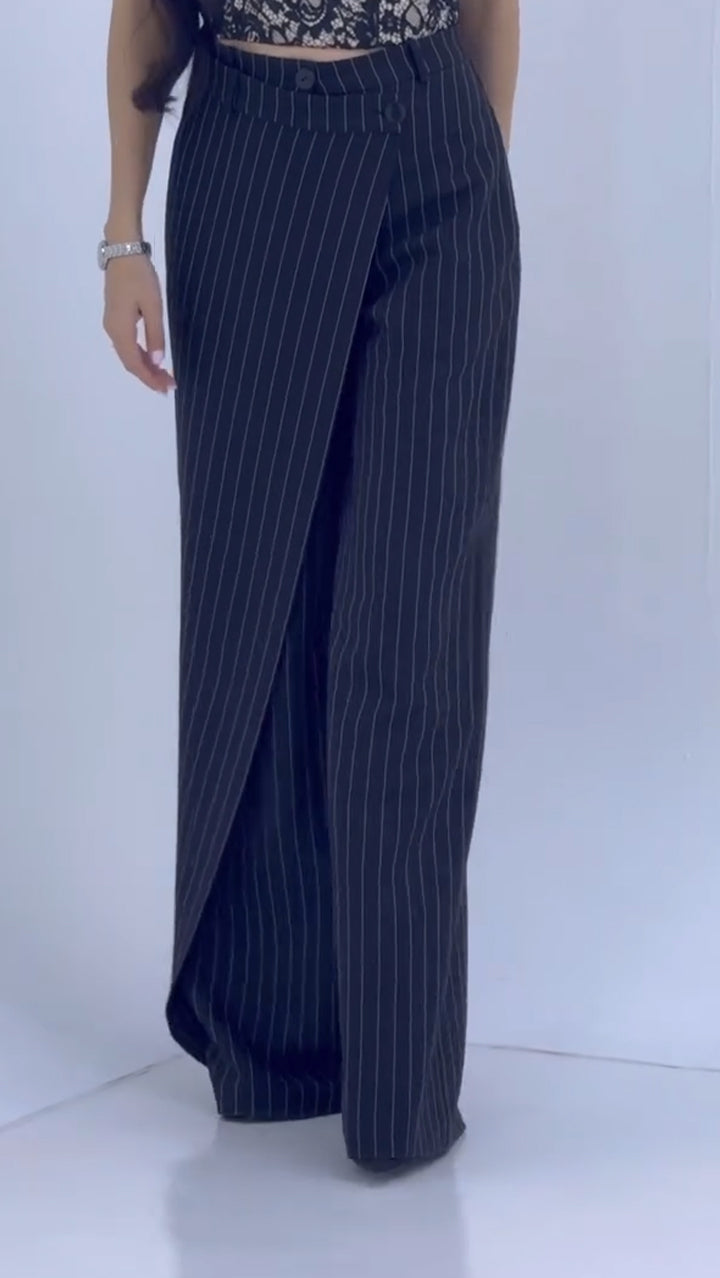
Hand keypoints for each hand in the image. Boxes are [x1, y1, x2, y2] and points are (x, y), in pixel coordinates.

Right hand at [103, 253, 175, 393]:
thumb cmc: (139, 276)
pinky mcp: (115, 317)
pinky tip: (151, 357)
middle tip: (168, 385)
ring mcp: (112, 324)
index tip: (166, 388)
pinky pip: (126, 343)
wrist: (121, 250)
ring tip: (163, 375)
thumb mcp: (153, 306)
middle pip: (130, 362)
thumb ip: (155, 335)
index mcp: (120, 330)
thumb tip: (157, 361)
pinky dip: (139, 354)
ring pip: (128, 354)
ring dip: (145, 366)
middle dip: (149, 376)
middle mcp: (112, 330)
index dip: (150, 379)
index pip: (134, 364)